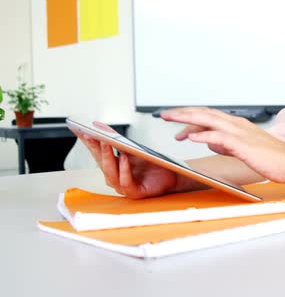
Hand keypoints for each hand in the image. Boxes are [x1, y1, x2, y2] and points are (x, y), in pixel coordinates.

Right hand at [73, 131, 197, 198]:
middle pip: (100, 162)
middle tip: (90, 133)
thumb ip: (117, 140)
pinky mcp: (134, 193)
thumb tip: (100, 127)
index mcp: (112, 165)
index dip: (86, 141)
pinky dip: (124, 170)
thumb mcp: (133, 148)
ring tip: (107, 143)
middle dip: (94, 147)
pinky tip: (124, 158)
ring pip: (110, 173)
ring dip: (108, 157)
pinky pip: (125, 182)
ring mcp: (123, 186)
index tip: (78, 128)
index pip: (96, 152)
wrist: (173, 175)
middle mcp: (114, 176)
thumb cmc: (153, 164)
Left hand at [161, 107, 284, 182]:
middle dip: (182, 112)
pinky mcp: (243, 144)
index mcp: (236, 125)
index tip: (173, 118)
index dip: (189, 115)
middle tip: (163, 114)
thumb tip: (209, 141)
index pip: (207, 115)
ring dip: (187, 118)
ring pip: (208, 120)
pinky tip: (192, 137)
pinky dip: (203, 135)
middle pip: (204, 113)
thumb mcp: (243, 149)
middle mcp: (236, 124)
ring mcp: (239, 133)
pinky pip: (219, 137)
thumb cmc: (271, 157)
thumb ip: (225, 144)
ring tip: (170, 119)